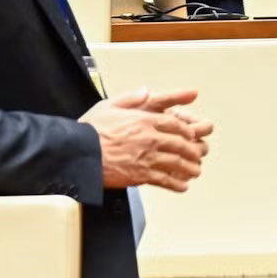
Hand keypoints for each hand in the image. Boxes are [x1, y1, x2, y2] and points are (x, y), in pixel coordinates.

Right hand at [83, 87, 208, 190]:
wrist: (78, 154)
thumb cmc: (90, 130)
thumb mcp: (109, 105)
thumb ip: (131, 98)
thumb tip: (146, 91)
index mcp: (144, 120)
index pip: (175, 124)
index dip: (187, 130)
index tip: (191, 135)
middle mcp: (150, 138)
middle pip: (181, 144)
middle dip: (193, 150)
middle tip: (198, 154)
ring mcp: (147, 158)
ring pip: (177, 163)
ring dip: (189, 168)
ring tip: (195, 171)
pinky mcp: (140, 175)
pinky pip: (165, 180)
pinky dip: (177, 184)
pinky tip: (182, 186)